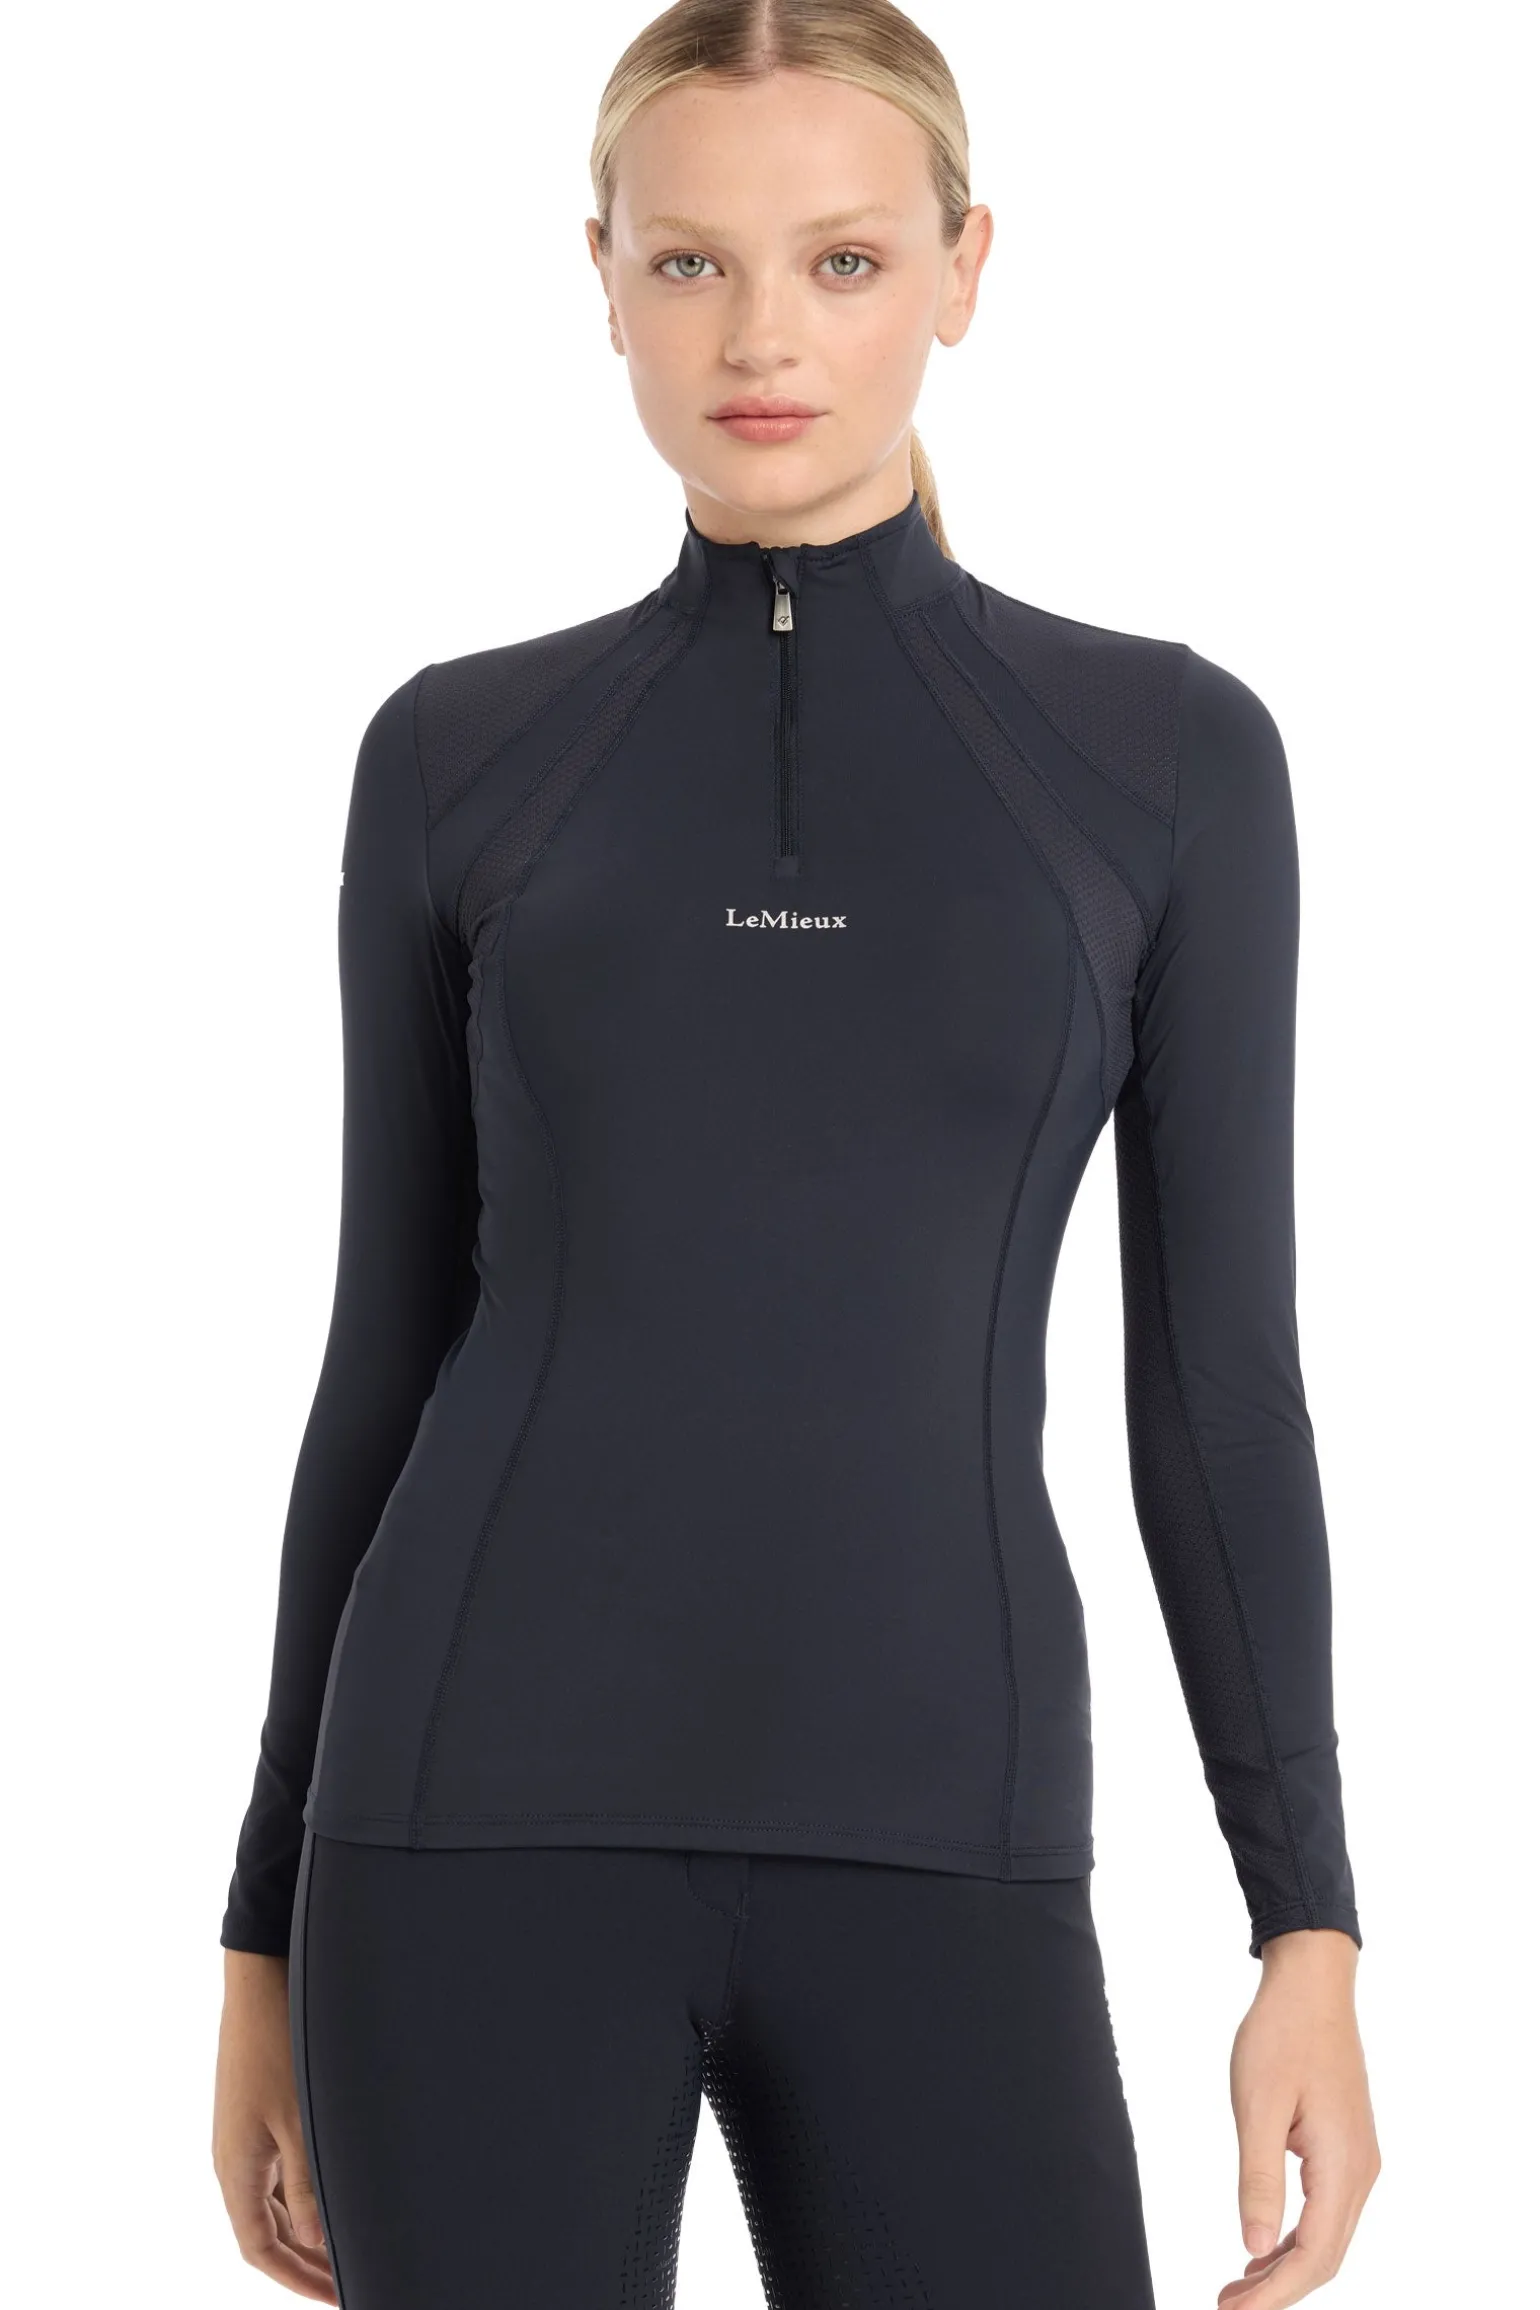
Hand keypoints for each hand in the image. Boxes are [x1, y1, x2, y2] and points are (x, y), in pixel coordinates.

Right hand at [212, 1949, 337, 2300]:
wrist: (261, 1978)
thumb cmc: (278, 2042)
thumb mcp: (298, 2118)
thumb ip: (307, 2182)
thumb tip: (315, 2240)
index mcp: (236, 2169)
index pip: (259, 2249)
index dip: (295, 2279)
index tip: (334, 2298)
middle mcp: (236, 2160)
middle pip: (268, 2232)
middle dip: (305, 2262)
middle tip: (349, 2281)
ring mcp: (246, 2137)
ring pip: (275, 2203)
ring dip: (307, 2228)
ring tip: (350, 2248)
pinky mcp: (260, 2114)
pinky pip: (279, 2172)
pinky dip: (304, 2194)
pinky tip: (336, 2197)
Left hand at [1219, 1927, 1379, 2304]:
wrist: (1312, 1984)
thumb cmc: (1282, 2035)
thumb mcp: (1258, 2105)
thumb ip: (1258, 2179)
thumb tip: (1253, 2248)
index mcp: (1342, 2166)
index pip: (1313, 2255)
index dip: (1275, 2293)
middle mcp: (1360, 2170)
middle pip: (1326, 2256)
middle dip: (1278, 2289)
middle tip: (1226, 2305)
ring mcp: (1358, 2160)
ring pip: (1327, 2236)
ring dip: (1285, 2266)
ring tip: (1237, 2286)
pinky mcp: (1346, 2147)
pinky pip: (1326, 2210)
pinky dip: (1295, 2236)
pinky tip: (1263, 2245)